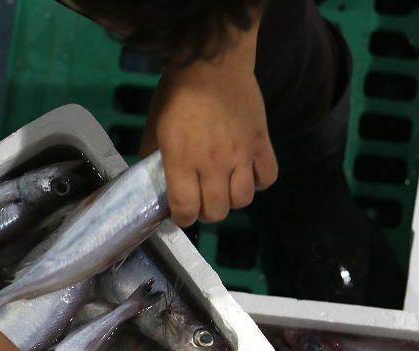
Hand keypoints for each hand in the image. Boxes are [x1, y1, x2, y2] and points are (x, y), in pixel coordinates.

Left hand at [140, 29, 277, 226]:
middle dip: (206, 212)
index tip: (180, 212)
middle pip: (216, 212)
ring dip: (231, 200)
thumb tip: (152, 175)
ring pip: (243, 200)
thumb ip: (151, 154)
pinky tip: (247, 174)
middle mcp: (213, 165)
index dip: (182, 219)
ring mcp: (241, 155)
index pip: (186, 210)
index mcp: (183, 162)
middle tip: (201, 199)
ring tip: (224, 188)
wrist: (212, 63)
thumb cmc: (177, 94)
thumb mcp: (153, 126)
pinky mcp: (261, 142)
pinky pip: (267, 178)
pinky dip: (258, 182)